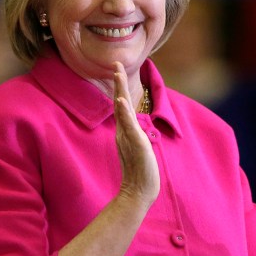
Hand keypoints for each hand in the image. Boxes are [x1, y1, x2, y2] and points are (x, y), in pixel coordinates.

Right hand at [113, 63, 159, 205]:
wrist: (138, 191)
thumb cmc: (139, 171)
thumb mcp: (137, 148)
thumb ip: (132, 135)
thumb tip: (130, 126)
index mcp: (125, 130)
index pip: (122, 104)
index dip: (119, 86)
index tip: (117, 68)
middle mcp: (124, 131)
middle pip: (119, 102)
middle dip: (118, 82)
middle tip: (115, 63)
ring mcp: (128, 137)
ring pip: (122, 111)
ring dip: (120, 91)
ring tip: (118, 74)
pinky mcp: (134, 145)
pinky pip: (128, 126)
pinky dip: (124, 113)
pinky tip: (121, 102)